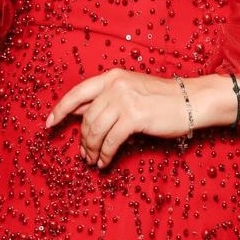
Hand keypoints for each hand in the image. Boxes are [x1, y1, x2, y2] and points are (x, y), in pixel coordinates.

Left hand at [46, 69, 191, 168]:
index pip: (77, 93)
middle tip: (83, 155)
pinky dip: (104, 154)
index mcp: (112, 76)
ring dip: (91, 150)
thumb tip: (78, 114)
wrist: (191, 100)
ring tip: (93, 161)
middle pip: (86, 118)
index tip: (48, 124)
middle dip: (82, 140)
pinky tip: (104, 162)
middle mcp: (115, 85)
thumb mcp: (130, 91)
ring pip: (95, 130)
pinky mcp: (135, 116)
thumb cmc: (161, 99)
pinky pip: (111, 141)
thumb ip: (105, 100)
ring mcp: (125, 99)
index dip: (60, 109)